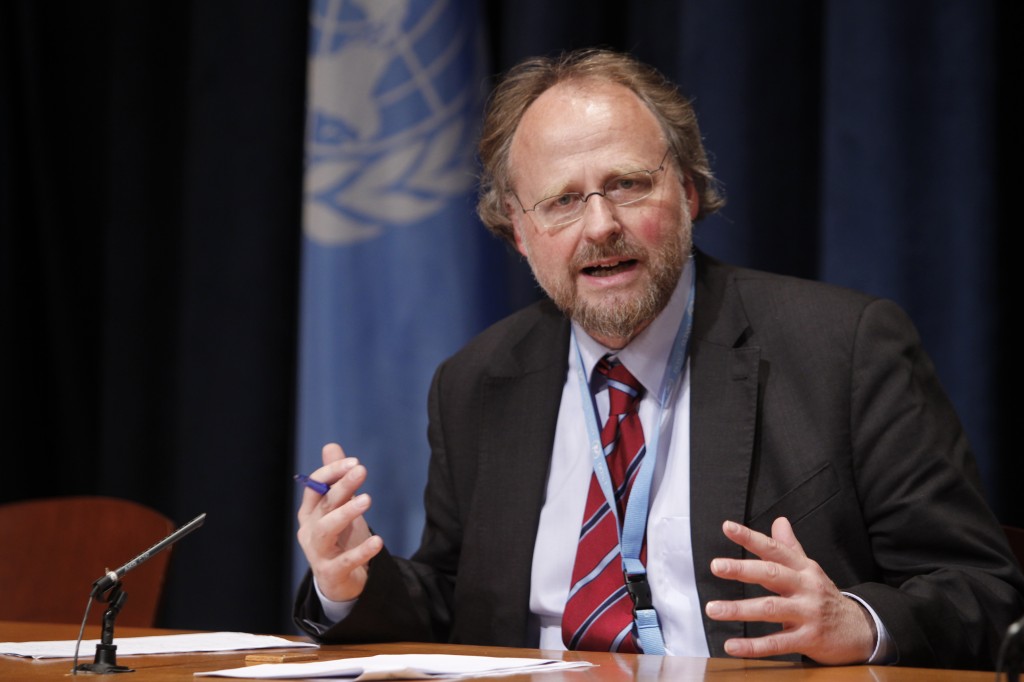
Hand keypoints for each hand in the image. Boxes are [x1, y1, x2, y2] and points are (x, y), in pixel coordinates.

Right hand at [296, 443, 383, 601]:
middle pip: (324, 504)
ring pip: (327, 529)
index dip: (332, 472)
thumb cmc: (340, 538)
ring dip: (346, 512)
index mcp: (310, 512)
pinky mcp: (331, 573)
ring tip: (367, 499)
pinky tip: (378, 541)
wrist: (339, 581)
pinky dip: (361, 551)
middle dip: (342, 485)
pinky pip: (346, 561)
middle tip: (362, 470)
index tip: (355, 462)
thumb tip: (331, 446)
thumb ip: (336, 479)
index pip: (315, 486)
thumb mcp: (339, 507)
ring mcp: (318, 552)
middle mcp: (310, 530)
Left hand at [704, 517, 875, 664]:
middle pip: (772, 574)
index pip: (775, 549)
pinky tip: (732, 646)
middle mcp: (806, 588)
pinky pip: (777, 644)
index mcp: (804, 568)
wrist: (861, 631)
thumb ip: (790, 548)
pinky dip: (753, 646)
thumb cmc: (825, 597)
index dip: (751, 537)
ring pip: (770, 609)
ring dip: (739, 609)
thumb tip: (779, 520)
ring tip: (713, 609)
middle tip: (716, 565)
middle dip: (743, 569)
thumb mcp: (810, 570)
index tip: (727, 527)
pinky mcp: (810, 639)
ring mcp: (808, 614)